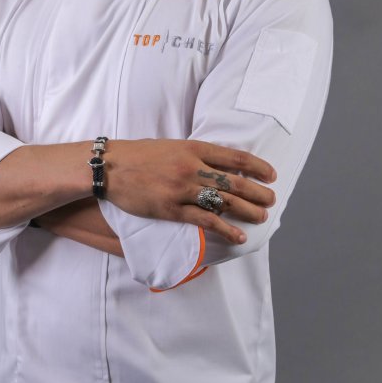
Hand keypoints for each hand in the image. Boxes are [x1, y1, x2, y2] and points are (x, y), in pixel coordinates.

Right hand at [105, 139, 275, 243]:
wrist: (110, 166)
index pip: (235, 157)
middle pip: (235, 181)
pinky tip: (238, 236)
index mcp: (193, 148)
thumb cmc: (139, 155)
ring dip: (247, 210)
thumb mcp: (171, 146)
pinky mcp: (171, 209)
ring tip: (262, 217)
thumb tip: (218, 164)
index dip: (257, 166)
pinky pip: (205, 220)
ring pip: (224, 202)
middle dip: (258, 192)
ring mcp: (182, 189)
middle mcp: (192, 167)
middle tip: (271, 200)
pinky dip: (225, 229)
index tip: (272, 174)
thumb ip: (194, 154)